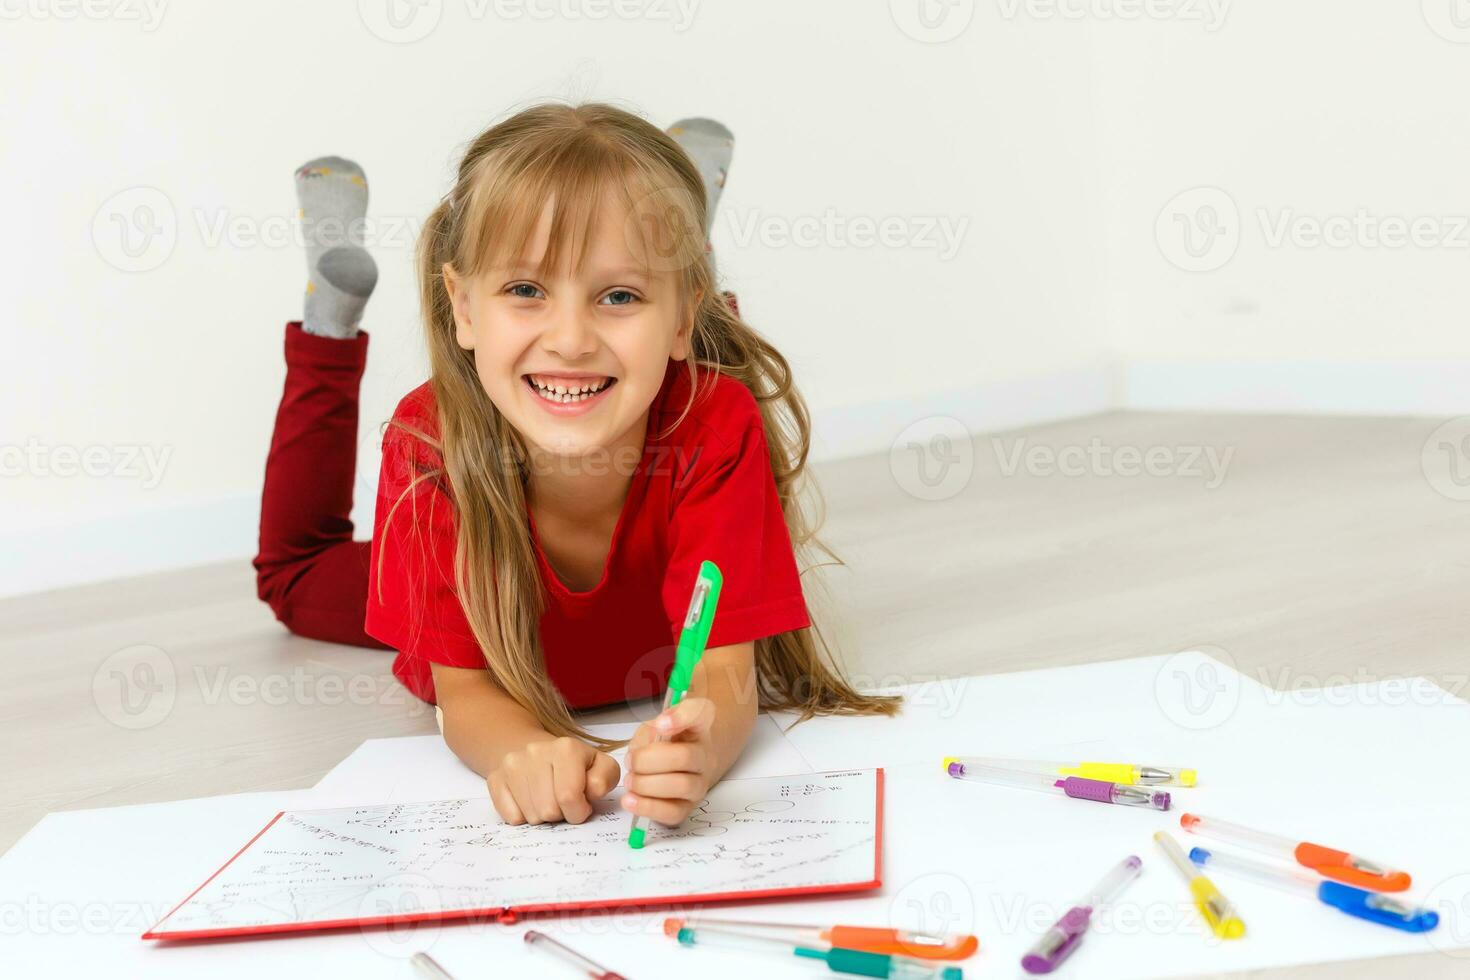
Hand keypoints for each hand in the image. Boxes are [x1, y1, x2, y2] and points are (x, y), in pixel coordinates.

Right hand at [487, 736, 619, 825]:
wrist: (533, 748)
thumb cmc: (573, 764)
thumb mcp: (599, 765)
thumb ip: (606, 778)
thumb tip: (592, 791)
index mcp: (566, 748)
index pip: (570, 797)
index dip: (579, 811)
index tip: (582, 806)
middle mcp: (535, 751)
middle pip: (549, 810)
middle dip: (561, 814)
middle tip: (563, 802)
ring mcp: (512, 765)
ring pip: (531, 816)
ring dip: (543, 816)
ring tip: (548, 799)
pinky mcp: (496, 778)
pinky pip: (511, 817)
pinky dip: (523, 816)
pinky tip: (530, 800)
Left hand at [621, 697, 716, 826]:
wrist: (677, 767)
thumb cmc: (663, 745)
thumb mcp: (654, 726)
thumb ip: (653, 729)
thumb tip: (657, 734)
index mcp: (698, 727)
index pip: (700, 711)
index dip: (681, 716)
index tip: (660, 723)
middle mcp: (705, 755)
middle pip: (686, 756)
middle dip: (649, 760)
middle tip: (631, 761)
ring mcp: (699, 784)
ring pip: (682, 786)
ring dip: (647, 784)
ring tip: (631, 781)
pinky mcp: (687, 807)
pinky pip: (673, 813)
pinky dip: (648, 808)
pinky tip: (631, 800)